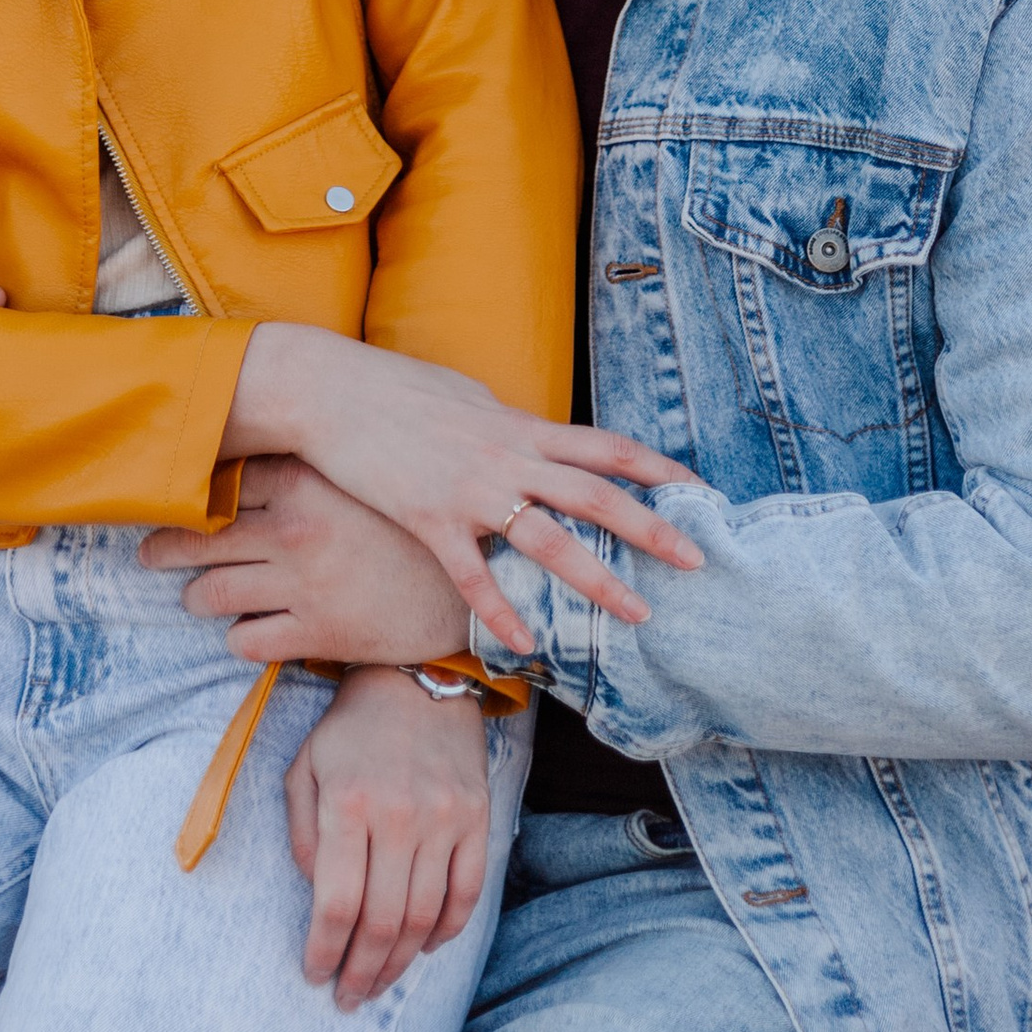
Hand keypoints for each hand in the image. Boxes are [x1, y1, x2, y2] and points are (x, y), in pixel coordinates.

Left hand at [144, 459, 467, 665]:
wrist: (467, 589)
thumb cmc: (408, 527)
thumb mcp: (362, 478)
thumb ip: (308, 463)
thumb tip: (258, 436)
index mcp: (306, 483)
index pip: (221, 483)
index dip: (189, 496)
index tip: (167, 501)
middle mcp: (296, 531)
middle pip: (200, 539)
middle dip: (166, 549)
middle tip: (148, 553)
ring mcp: (303, 584)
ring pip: (212, 593)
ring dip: (196, 597)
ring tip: (196, 595)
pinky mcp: (316, 632)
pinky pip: (245, 641)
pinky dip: (237, 638)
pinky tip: (244, 630)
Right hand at [223, 325, 701, 658]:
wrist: (332, 391)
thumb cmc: (397, 389)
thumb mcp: (468, 397)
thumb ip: (506, 425)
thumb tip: (530, 436)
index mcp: (521, 427)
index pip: (605, 446)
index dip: (656, 467)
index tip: (699, 489)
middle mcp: (508, 458)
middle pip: (597, 496)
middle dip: (651, 530)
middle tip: (696, 561)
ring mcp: (471, 491)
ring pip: (550, 540)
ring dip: (598, 579)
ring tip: (637, 613)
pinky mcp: (429, 519)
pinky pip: (474, 575)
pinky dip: (501, 610)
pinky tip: (524, 643)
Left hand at [285, 667, 491, 1011]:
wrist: (419, 678)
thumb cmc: (351, 728)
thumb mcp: (305, 766)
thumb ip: (300, 832)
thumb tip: (314, 890)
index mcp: (348, 803)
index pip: (337, 902)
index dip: (324, 950)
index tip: (314, 975)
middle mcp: (399, 815)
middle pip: (382, 921)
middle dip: (362, 971)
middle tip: (349, 997)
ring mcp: (444, 819)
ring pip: (424, 917)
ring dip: (400, 962)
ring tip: (379, 983)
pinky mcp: (477, 819)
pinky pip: (467, 893)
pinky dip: (447, 931)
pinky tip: (424, 948)